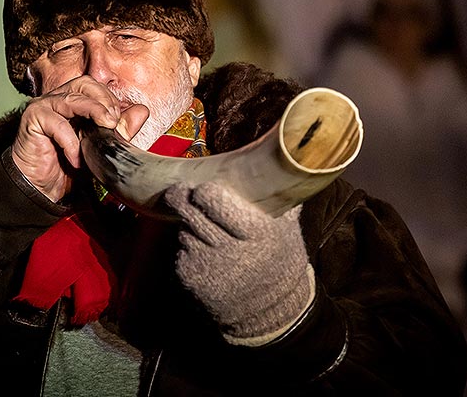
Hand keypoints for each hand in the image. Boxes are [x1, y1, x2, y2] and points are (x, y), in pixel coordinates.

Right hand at [12, 75, 148, 201]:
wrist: (42, 189)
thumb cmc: (67, 167)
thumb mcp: (101, 148)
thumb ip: (121, 130)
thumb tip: (142, 110)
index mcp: (73, 101)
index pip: (95, 87)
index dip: (110, 100)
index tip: (120, 121)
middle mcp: (57, 99)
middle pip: (84, 83)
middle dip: (104, 99)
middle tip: (113, 121)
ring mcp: (43, 106)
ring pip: (72, 98)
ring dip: (93, 112)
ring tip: (104, 130)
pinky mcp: (32, 119)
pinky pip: (56, 123)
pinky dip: (71, 141)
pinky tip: (77, 158)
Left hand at [164, 182, 313, 344]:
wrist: (271, 310)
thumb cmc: (279, 259)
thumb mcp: (287, 227)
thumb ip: (278, 195)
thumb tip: (279, 155)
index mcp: (256, 232)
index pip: (215, 201)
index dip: (205, 191)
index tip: (205, 187)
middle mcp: (230, 250)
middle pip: (190, 212)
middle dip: (181, 197)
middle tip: (179, 189)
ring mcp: (208, 267)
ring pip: (185, 230)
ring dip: (189, 225)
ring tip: (207, 229)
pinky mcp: (192, 279)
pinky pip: (181, 251)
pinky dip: (189, 247)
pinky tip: (206, 251)